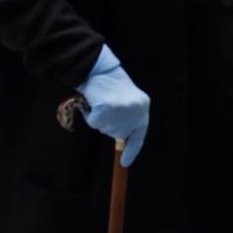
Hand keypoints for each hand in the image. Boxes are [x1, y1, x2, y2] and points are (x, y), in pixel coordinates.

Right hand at [77, 44, 149, 167]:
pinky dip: (90, 115)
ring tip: (101, 101)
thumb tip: (122, 138)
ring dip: (99, 119)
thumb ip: (128, 117)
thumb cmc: (111, 84)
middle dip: (109, 125)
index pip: (139, 135)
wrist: (100, 68)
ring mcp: (121, 112)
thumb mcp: (128, 100)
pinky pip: (94, 123)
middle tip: (106, 107)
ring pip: (104, 129)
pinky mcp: (106, 111)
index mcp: (143, 107)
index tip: (125, 163)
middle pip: (118, 134)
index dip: (132, 151)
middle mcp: (136, 111)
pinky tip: (94, 102)